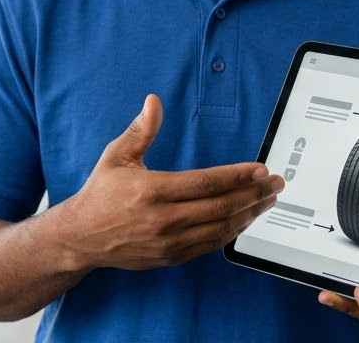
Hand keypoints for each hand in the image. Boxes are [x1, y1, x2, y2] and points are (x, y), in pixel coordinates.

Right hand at [55, 94, 283, 270]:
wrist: (82, 237)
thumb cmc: (101, 192)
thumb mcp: (116, 156)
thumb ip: (140, 130)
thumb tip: (154, 101)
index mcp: (152, 190)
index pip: (206, 183)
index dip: (237, 176)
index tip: (261, 169)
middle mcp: (163, 219)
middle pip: (220, 207)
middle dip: (254, 194)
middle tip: (276, 184)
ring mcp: (169, 242)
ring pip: (220, 228)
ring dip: (249, 214)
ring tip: (268, 201)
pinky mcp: (171, 257)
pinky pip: (210, 245)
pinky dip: (231, 232)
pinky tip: (244, 219)